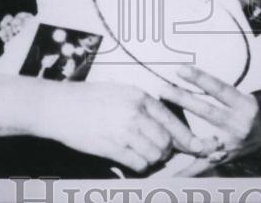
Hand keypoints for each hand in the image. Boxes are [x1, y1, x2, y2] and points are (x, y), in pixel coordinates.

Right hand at [31, 81, 213, 172]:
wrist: (59, 106)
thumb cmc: (90, 98)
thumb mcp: (121, 92)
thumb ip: (144, 106)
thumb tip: (164, 124)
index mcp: (140, 97)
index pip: (172, 121)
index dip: (188, 138)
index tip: (200, 148)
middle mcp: (135, 113)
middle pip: (167, 142)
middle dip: (167, 152)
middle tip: (161, 154)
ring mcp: (123, 131)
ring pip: (154, 155)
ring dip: (154, 161)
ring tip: (145, 157)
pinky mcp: (111, 148)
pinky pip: (137, 164)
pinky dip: (140, 167)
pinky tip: (133, 162)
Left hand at [158, 66, 260, 166]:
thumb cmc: (249, 111)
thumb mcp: (242, 96)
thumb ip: (218, 91)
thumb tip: (187, 75)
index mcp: (243, 105)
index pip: (219, 89)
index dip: (200, 79)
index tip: (180, 70)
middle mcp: (237, 124)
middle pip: (206, 111)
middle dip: (182, 99)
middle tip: (162, 90)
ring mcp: (229, 145)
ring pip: (200, 137)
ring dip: (178, 129)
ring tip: (159, 120)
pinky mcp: (223, 160)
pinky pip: (202, 166)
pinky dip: (187, 171)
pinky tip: (171, 173)